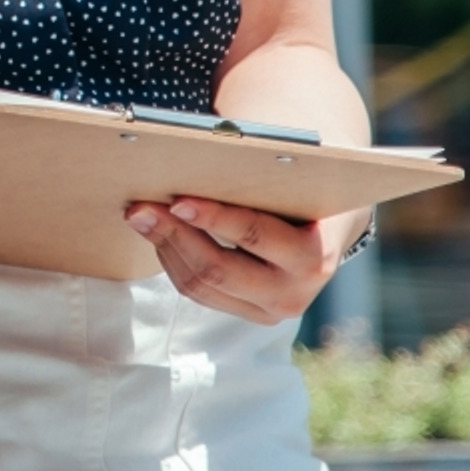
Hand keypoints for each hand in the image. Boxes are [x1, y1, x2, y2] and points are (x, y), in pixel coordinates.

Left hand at [127, 197, 351, 323]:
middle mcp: (294, 294)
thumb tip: (193, 156)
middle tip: (140, 208)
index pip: (254, 235)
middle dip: (174, 234)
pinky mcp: (248, 314)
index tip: (177, 199)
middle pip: (218, 270)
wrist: (329, 230)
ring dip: (165, 248)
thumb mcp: (295, 183)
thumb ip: (258, 176)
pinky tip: (160, 235)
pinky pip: (199, 293)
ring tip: (140, 217)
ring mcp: (269, 311)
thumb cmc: (306, 194)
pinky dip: (174, 261)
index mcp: (315, 256)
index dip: (213, 218)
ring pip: (201, 286)